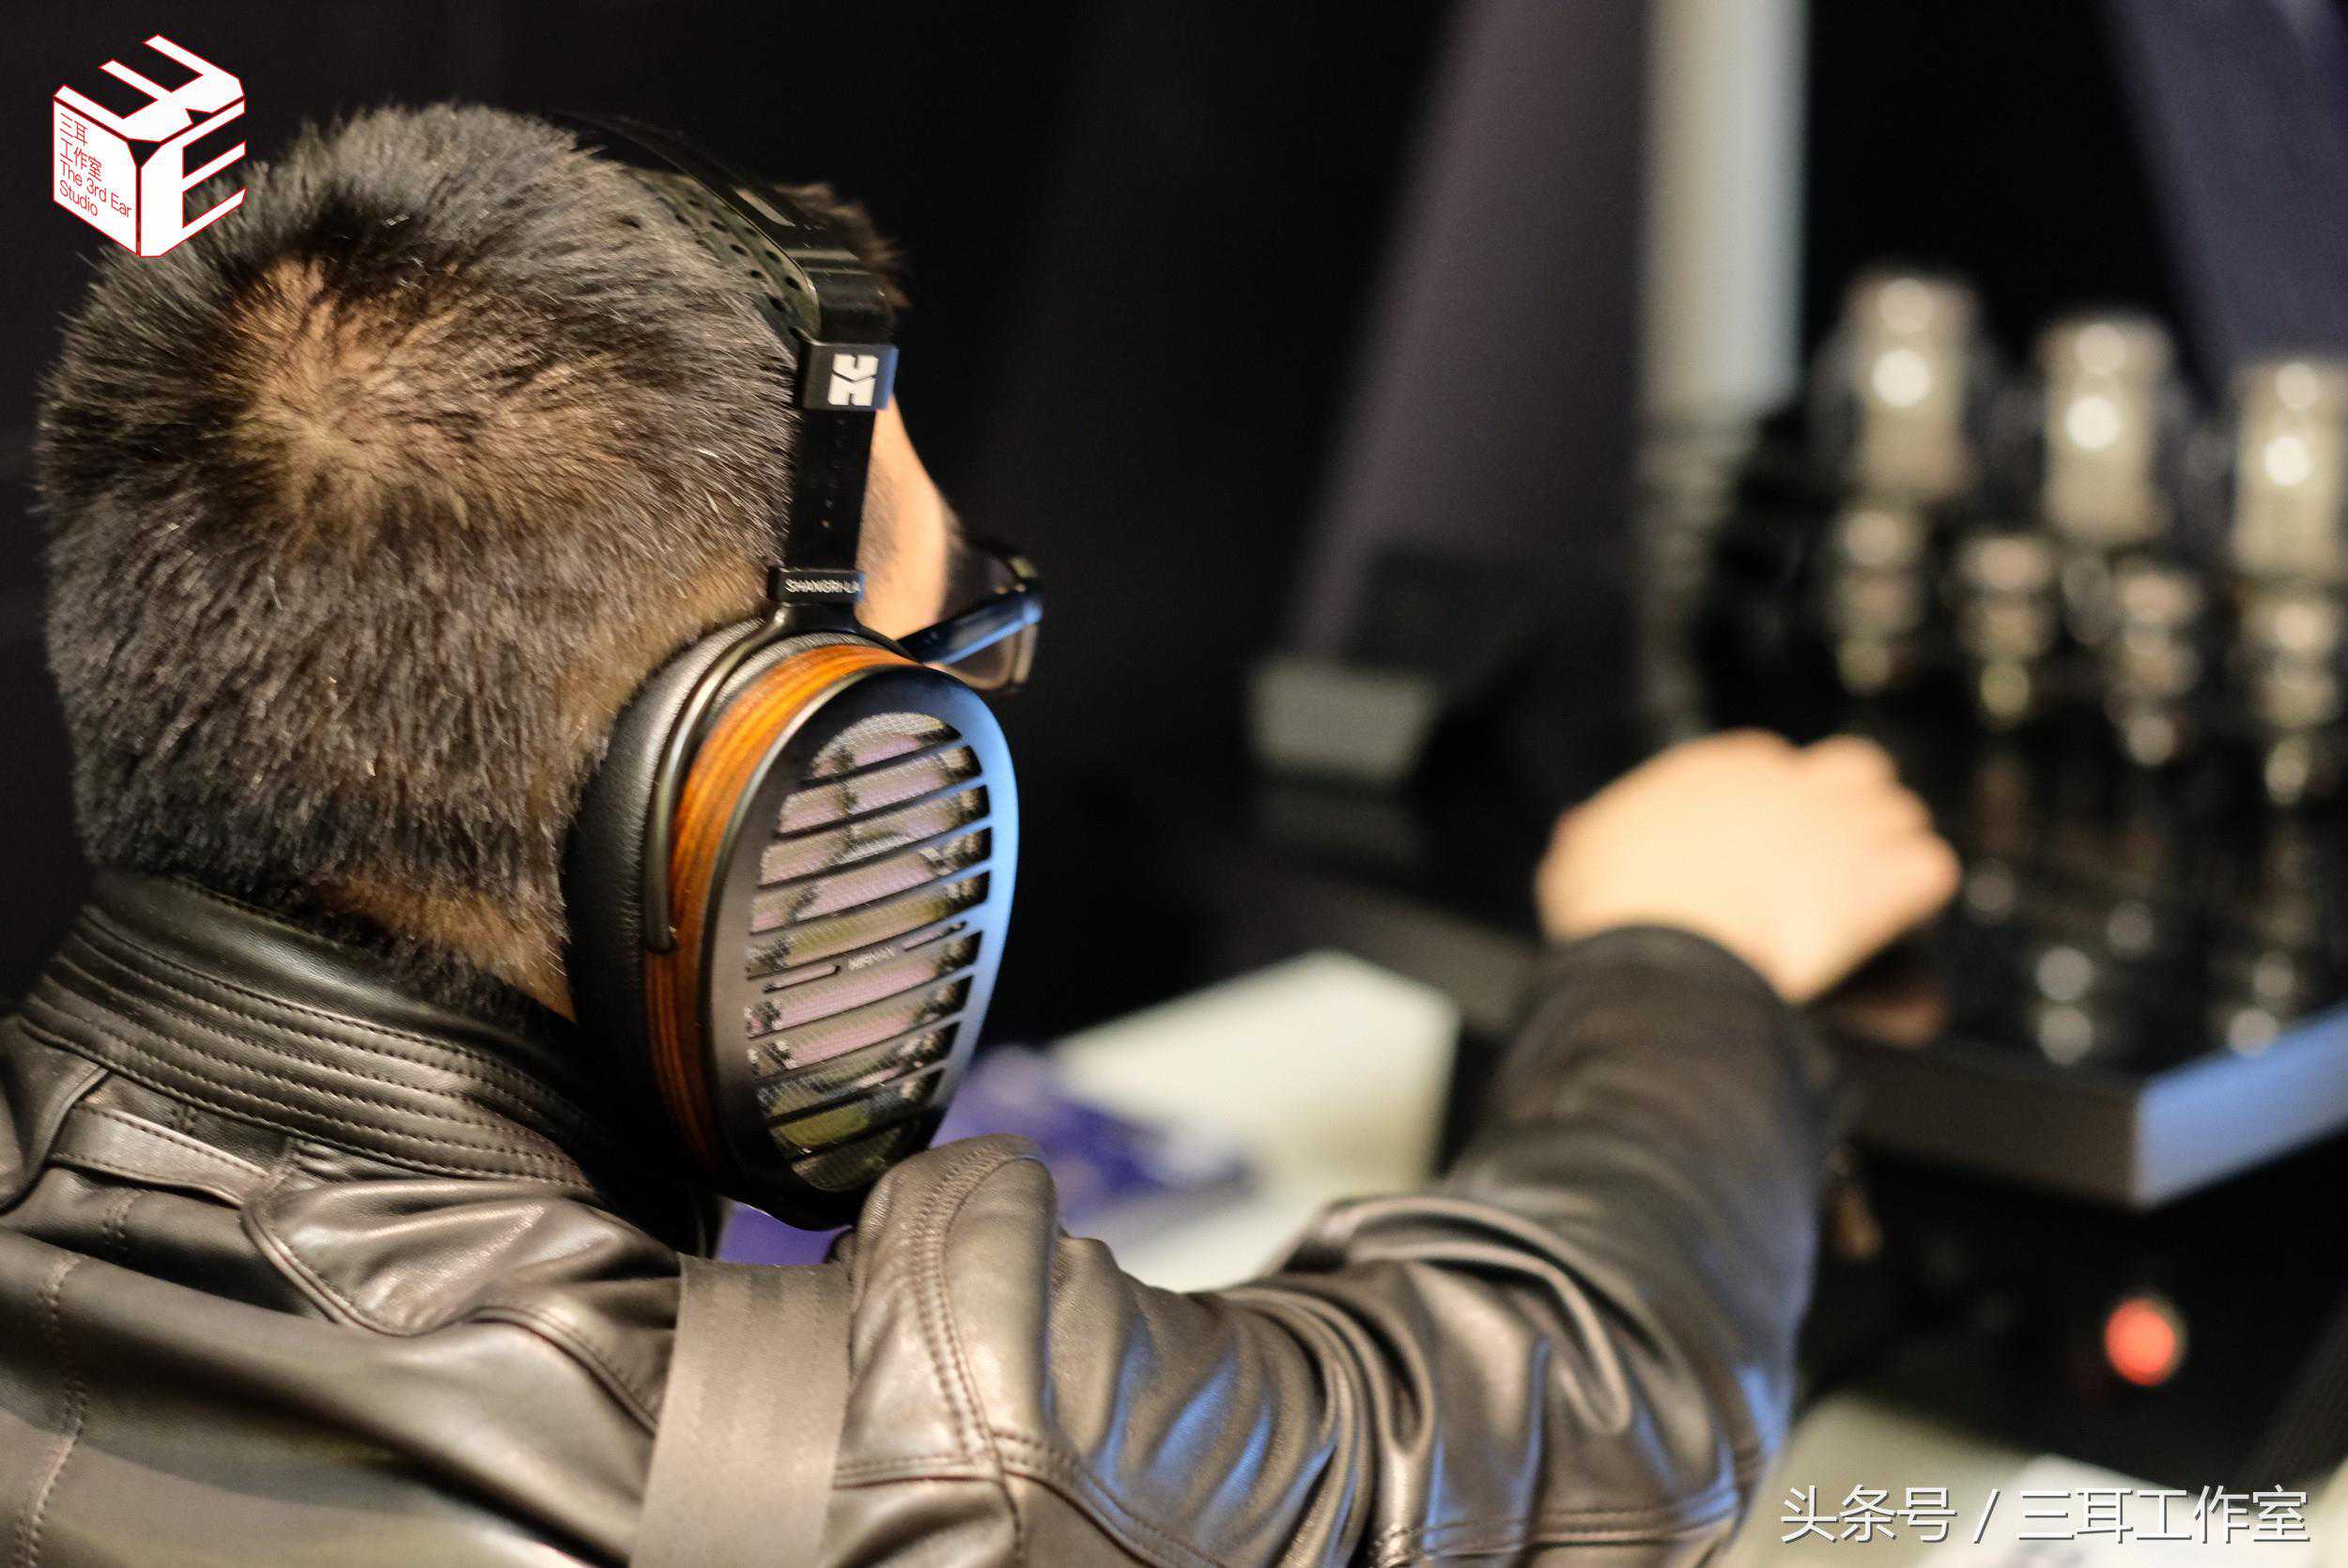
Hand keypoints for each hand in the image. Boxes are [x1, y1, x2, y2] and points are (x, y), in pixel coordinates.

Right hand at [1534, 731, 1959, 1002]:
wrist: (1663, 953)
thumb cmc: (1614, 911)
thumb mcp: (1578, 857)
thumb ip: (1594, 835)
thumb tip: (1581, 830)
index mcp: (1719, 768)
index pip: (1772, 763)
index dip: (1777, 805)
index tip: (1766, 842)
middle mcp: (1789, 782)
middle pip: (1855, 769)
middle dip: (1854, 807)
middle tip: (1838, 856)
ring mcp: (1841, 826)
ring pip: (1902, 813)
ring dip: (1890, 850)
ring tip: (1872, 893)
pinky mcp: (1881, 880)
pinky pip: (1933, 868)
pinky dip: (1921, 893)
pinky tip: (1901, 917)